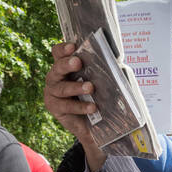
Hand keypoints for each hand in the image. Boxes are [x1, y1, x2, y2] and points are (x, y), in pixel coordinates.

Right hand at [43, 43, 103, 170]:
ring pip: (62, 88)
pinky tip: (92, 107)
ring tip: (90, 88)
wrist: (92, 124)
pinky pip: (66, 106)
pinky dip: (80, 107)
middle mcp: (55, 77)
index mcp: (64, 66)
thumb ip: (101, 72)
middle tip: (78, 62)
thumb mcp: (98, 83)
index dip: (63, 49)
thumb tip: (118, 65)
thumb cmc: (95, 96)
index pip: (58, 53)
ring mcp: (53, 92)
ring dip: (76, 87)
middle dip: (67, 64)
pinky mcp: (54, 107)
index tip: (74, 46)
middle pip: (57, 67)